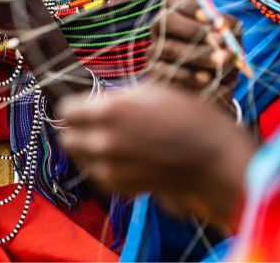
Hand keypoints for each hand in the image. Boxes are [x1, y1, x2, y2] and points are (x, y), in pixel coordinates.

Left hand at [56, 82, 255, 226]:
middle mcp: (103, 142)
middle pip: (67, 138)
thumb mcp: (150, 90)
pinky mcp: (121, 188)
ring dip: (88, 150)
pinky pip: (99, 176)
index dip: (75, 107)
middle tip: (93, 125)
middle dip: (76, 131)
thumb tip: (98, 102)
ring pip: (80, 160)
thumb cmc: (188, 116)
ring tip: (111, 142)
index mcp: (109, 111)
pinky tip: (123, 158)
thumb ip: (116, 97)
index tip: (84, 107)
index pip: (66, 110)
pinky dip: (104, 168)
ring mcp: (110, 169)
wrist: (214, 157)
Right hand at [146, 0, 241, 110]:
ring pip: (169, 48)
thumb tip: (222, 25)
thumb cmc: (222, 53)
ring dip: (198, 55)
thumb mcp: (232, 36)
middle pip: (166, 20)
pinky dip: (189, 75)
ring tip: (221, 62)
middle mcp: (161, 27)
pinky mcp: (154, 72)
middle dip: (193, 30)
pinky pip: (166, 71)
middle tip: (219, 41)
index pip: (174, 0)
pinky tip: (207, 79)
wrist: (218, 85)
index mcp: (177, 11)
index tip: (211, 18)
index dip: (191, 7)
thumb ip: (229, 27)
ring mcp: (155, 49)